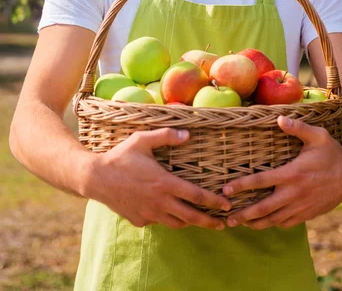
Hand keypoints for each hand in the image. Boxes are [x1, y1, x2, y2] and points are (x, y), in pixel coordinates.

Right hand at [85, 127, 230, 229]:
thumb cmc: (121, 156)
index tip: (227, 205)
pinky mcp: (139, 220)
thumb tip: (188, 135)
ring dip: (189, 222)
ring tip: (199, 220)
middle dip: (210, 221)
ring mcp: (149, 214)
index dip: (215, 202)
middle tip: (223, 224)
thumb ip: (166, 136)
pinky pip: (158, 222)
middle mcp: (160, 202)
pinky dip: (166, 219)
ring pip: (176, 223)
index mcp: (165, 183)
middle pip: (192, 217)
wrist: (96, 178)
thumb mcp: (142, 140)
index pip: (197, 196)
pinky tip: (167, 211)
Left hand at [222, 115, 341, 229]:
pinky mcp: (307, 214)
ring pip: (273, 219)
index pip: (261, 181)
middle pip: (263, 208)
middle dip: (243, 214)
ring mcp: (301, 206)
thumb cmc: (332, 152)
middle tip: (227, 217)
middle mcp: (294, 193)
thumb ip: (297, 127)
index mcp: (293, 174)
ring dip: (255, 222)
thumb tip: (278, 118)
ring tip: (239, 223)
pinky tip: (263, 222)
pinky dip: (272, 224)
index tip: (226, 189)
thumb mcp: (318, 135)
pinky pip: (286, 222)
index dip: (242, 185)